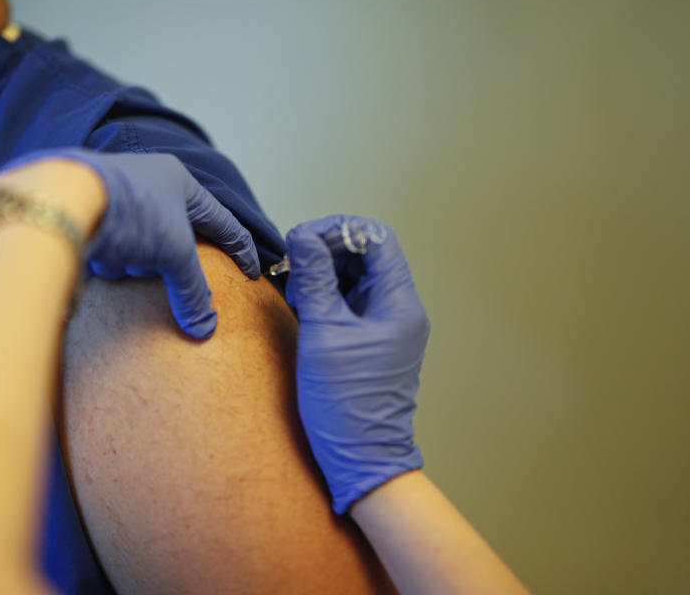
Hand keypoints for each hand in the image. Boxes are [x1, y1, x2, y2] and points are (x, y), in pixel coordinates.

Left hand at [0, 148, 260, 338]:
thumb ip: (193, 291)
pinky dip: (107, 257)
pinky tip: (97, 256)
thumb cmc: (131, 212)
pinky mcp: (88, 215)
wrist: (64, 200)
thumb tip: (204, 328)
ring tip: (120, 255)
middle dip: (164, 259)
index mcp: (179, 181)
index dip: (240, 249)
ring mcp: (116, 199)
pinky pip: (110, 248)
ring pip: (139, 248)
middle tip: (165, 272)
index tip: (250, 272)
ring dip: (132, 259)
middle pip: (174, 238)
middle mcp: (148, 184)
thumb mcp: (174, 252)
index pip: (221, 221)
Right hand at [285, 215, 428, 513]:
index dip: (338, 230)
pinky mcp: (368, 340)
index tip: (301, 239)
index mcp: (398, 303)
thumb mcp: (323, 335)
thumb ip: (314, 280)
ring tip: (293, 286)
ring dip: (321, 272)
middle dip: (326, 250)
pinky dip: (323, 294)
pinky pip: (347, 301)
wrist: (362, 459)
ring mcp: (384, 325)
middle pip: (365, 254)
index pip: (376, 238)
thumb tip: (302, 236)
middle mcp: (397, 309)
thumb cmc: (347, 404)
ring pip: (353, 276)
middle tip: (291, 262)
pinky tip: (300, 302)